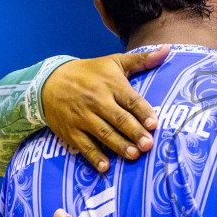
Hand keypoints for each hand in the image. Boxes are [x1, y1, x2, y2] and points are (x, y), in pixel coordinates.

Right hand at [42, 47, 167, 171]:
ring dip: (119, 145)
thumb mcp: (114, 63)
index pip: (130, 100)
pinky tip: (105, 167)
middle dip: (134, 132)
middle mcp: (97, 100)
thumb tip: (167, 49)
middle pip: (119, 118)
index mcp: (110, 84)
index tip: (154, 124)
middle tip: (148, 145)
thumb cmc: (89, 73)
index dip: (142, 112)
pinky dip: (94, 157)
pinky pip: (84, 146)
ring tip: (134, 155)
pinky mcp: (71, 131)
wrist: (49, 81)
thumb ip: (142, 60)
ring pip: (103, 133)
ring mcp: (82, 117)